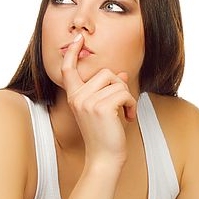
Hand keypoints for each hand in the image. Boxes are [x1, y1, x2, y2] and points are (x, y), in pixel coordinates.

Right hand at [61, 33, 137, 166]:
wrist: (105, 158)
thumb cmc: (106, 135)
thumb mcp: (104, 109)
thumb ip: (109, 89)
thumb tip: (121, 73)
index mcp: (74, 96)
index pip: (68, 69)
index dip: (72, 52)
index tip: (79, 39)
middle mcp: (77, 97)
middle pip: (104, 72)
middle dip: (119, 86)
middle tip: (121, 105)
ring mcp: (88, 102)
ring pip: (116, 82)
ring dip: (127, 97)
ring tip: (124, 113)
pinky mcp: (101, 107)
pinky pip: (124, 93)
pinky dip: (131, 104)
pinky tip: (128, 117)